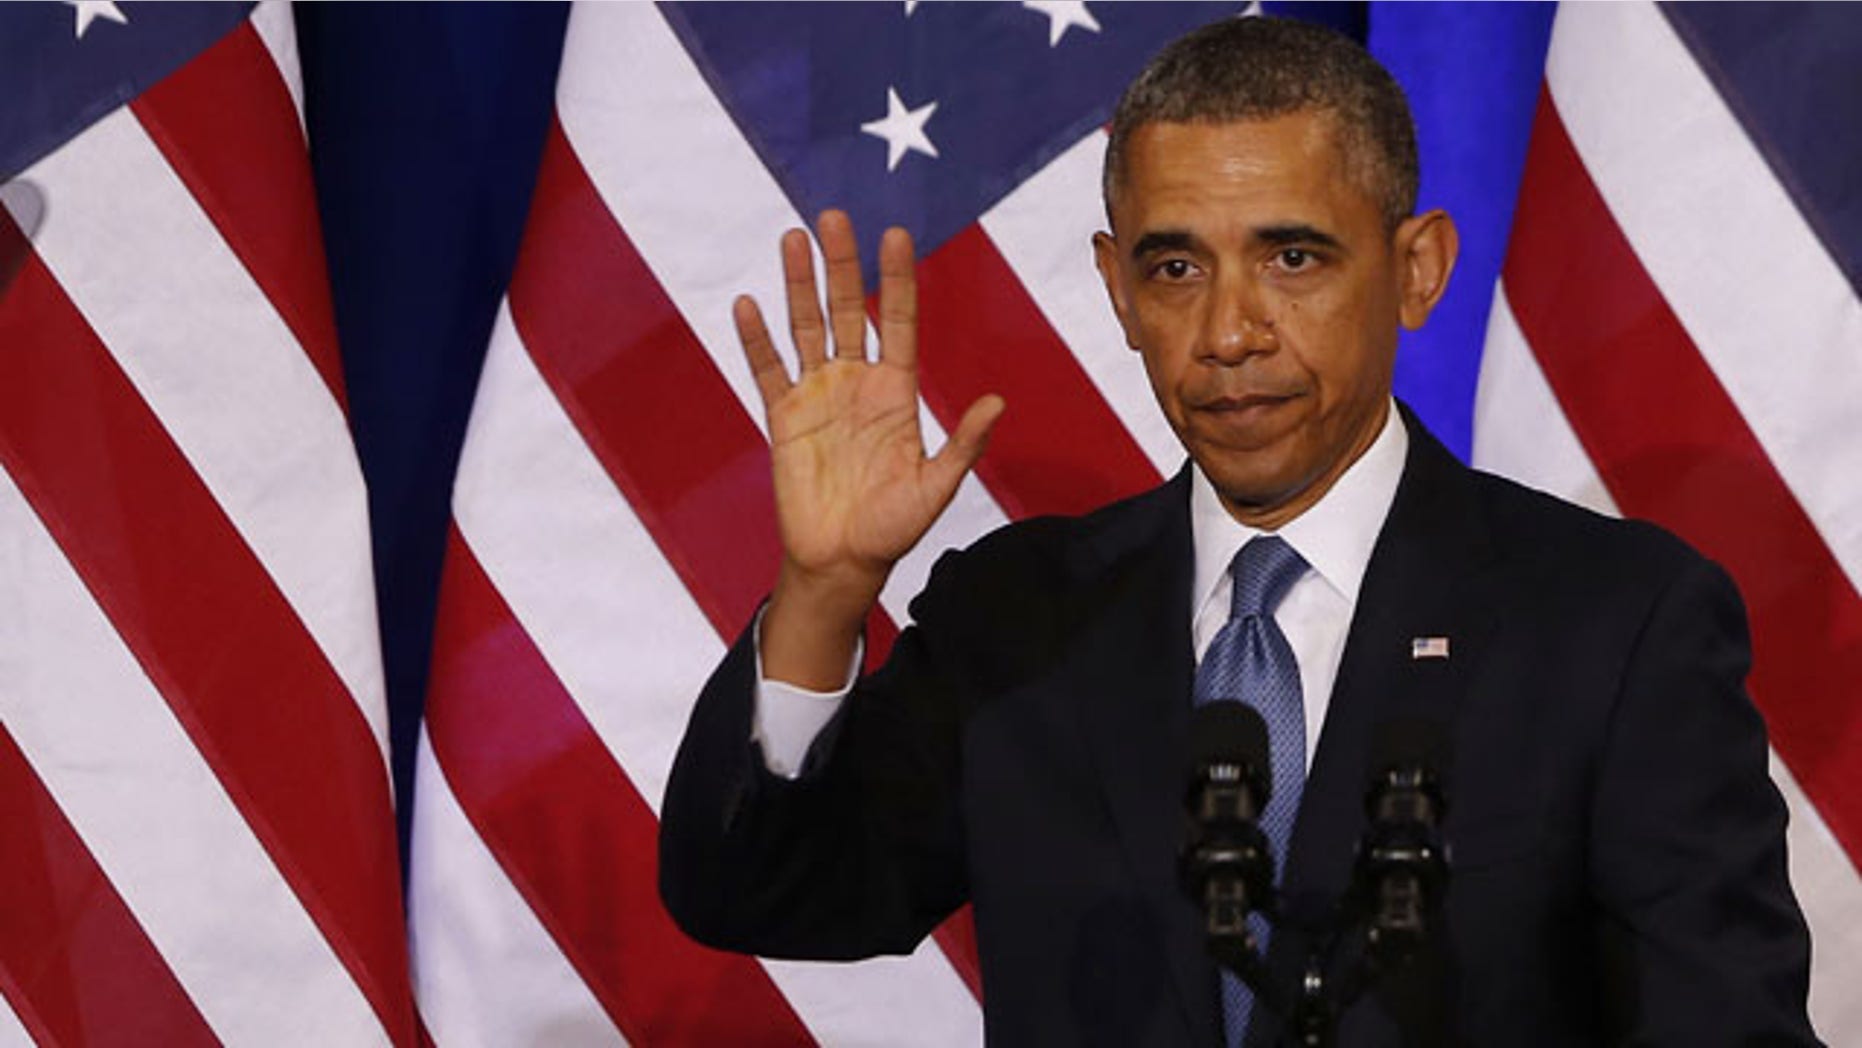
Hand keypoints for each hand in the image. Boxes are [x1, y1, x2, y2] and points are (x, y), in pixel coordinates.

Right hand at [737, 211, 1002, 683]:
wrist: (843, 561)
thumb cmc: (894, 527)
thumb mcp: (936, 487)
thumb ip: (963, 445)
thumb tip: (997, 403)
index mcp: (896, 390)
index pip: (896, 320)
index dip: (895, 279)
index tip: (895, 235)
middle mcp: (856, 382)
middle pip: (847, 308)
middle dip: (841, 263)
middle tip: (834, 216)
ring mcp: (818, 395)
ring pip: (806, 326)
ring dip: (798, 284)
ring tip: (793, 238)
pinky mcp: (784, 417)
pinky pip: (768, 369)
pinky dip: (757, 338)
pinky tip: (749, 303)